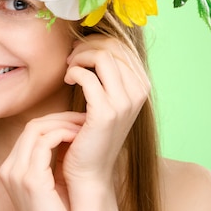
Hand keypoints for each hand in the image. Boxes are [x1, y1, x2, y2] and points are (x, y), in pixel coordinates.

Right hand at [0, 112, 85, 210]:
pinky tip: (79, 137)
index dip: (54, 123)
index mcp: (11, 170)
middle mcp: (8, 169)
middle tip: (83, 118)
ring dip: (63, 123)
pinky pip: (44, 143)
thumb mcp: (49, 187)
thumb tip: (65, 140)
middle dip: (59, 118)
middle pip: (31, 127)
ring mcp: (16, 174)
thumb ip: (49, 165)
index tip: (76, 122)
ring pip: (36, 129)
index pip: (29, 133)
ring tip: (83, 126)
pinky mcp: (30, 180)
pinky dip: (63, 134)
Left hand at [62, 34, 149, 185]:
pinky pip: (87, 76)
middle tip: (71, 57)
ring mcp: (125, 102)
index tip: (79, 50)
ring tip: (69, 68)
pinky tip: (67, 80)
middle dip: (87, 46)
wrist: (90, 168)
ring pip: (101, 56)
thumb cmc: (92, 130)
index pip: (122, 45)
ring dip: (79, 57)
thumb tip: (93, 42)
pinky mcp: (106, 112)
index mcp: (142, 85)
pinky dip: (73, 72)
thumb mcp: (107, 97)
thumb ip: (108, 73)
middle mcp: (139, 92)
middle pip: (112, 46)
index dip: (97, 41)